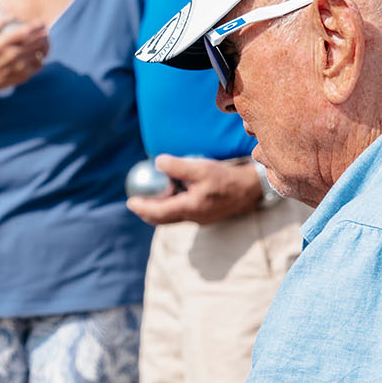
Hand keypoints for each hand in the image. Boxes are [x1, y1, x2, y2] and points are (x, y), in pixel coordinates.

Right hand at [0, 12, 48, 93]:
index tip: (40, 23)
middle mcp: (11, 55)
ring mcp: (18, 67)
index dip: (37, 26)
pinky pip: (38, 64)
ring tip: (46, 40)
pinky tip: (41, 53)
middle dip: (45, 34)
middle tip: (46, 30)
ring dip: (46, 45)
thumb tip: (15, 15)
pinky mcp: (23, 76)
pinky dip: (41, 57)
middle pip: (36, 41)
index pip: (25, 31)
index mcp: (1, 42)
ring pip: (40, 52)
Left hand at [126, 156, 267, 225]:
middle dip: (147, 213)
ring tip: (149, 199)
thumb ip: (177, 166)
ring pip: (173, 217)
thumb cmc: (226, 177)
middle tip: (135, 202)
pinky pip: (183, 213)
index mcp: (190, 208)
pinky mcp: (206, 215)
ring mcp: (200, 218)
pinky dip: (173, 207)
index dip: (143, 208)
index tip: (130, 202)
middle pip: (163, 219)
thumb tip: (157, 163)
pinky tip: (172, 195)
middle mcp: (193, 217)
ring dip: (160, 210)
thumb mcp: (201, 167)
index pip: (159, 213)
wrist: (251, 190)